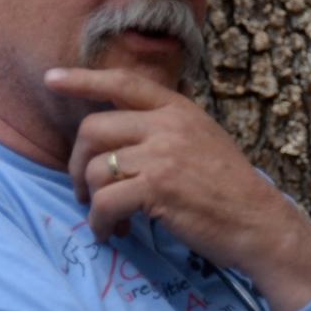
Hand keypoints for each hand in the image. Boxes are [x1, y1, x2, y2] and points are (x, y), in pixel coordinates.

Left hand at [45, 66, 310, 310]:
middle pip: (93, 129)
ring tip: (107, 218)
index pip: (122, 83)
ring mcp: (162, 155)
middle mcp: (167, 124)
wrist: (258, 221)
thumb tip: (120, 133)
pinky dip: (101, 222)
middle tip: (83, 189)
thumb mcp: (202, 139)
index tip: (52, 78)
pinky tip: (113, 232)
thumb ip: (164, 128)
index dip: (82, 79)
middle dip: (77, 162)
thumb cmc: (229, 187)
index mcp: (177, 108)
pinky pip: (106, 201)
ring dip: (91, 200)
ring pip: (95, 169)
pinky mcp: (157, 188)